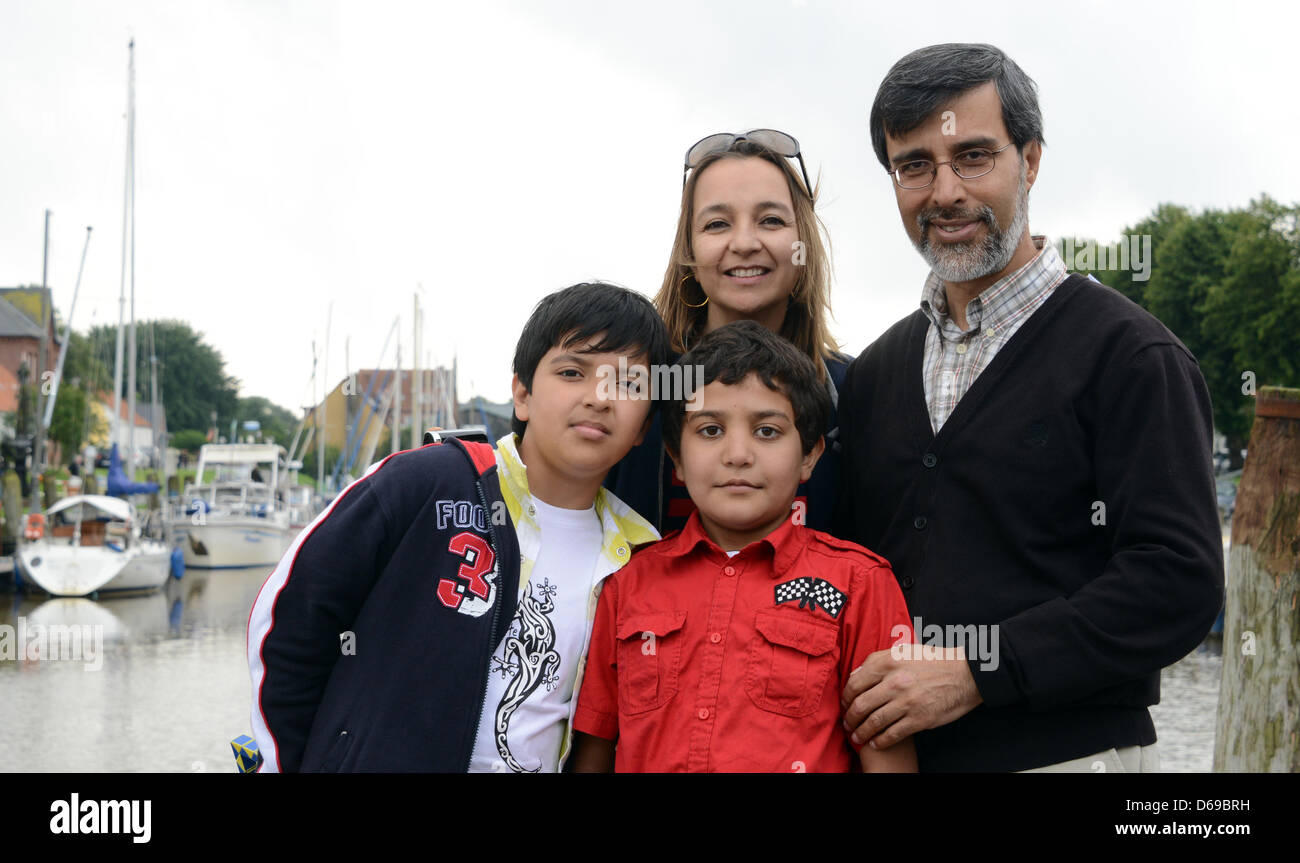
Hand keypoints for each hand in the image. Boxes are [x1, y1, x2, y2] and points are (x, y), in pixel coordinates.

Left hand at [840, 643, 982, 749]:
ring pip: (874, 722)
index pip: (855, 683)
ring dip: (861, 732)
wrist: (965, 674)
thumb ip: (877, 660)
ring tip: (857, 736)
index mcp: (887, 662)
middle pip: (861, 705)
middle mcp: (894, 682)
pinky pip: (892, 734)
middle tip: (847, 724)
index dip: (845, 697)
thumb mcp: (903, 651)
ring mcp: (907, 702)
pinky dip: (880, 741)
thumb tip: (856, 674)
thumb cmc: (932, 661)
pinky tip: (875, 743)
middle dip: (850, 718)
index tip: (845, 704)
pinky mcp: (919, 719)